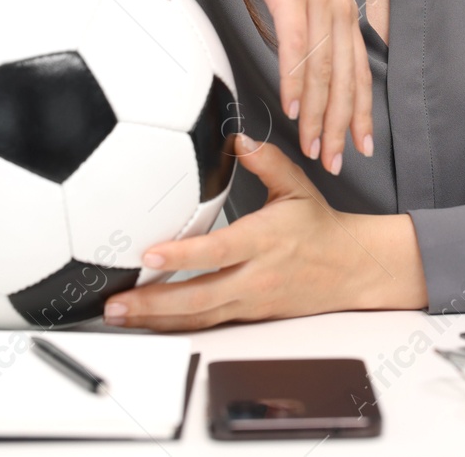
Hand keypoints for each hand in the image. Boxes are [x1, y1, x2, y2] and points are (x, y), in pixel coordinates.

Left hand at [102, 135, 426, 330]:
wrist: (349, 268)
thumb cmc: (318, 226)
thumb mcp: (297, 186)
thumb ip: (267, 161)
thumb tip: (238, 138)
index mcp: (265, 240)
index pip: (220, 251)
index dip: (183, 256)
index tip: (149, 255)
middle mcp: (256, 276)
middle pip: (200, 297)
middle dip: (153, 303)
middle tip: (115, 303)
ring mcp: (251, 302)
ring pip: (199, 318)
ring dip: (156, 319)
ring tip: (118, 315)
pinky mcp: (249, 317)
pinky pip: (207, 324)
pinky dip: (175, 326)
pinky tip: (149, 322)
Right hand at [160, 0, 372, 173]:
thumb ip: (311, 20)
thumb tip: (308, 55)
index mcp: (344, 8)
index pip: (359, 70)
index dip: (362, 111)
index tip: (361, 145)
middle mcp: (339, 7)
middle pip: (346, 79)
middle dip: (343, 126)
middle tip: (338, 162)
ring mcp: (318, 0)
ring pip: (324, 71)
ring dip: (319, 115)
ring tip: (315, 148)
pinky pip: (296, 47)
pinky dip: (297, 81)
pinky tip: (294, 108)